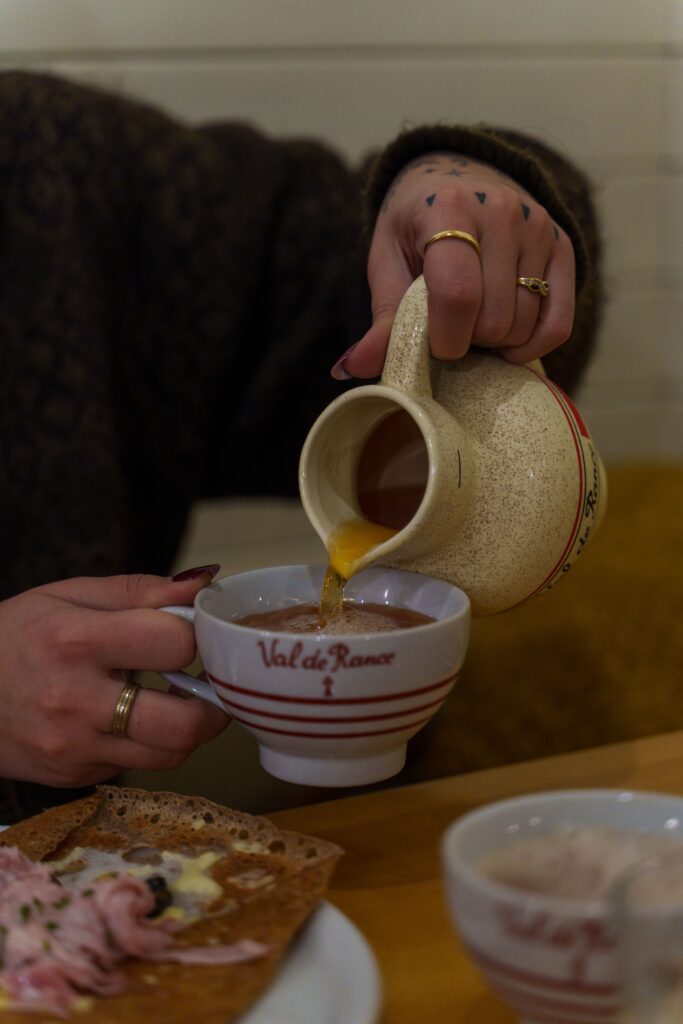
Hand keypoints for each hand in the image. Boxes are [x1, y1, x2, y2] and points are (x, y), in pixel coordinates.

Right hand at [0, 571, 228, 787]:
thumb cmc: (15, 635)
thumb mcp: (70, 594)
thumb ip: (142, 591)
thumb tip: (202, 584)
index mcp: (77, 642)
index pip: (175, 644)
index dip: (195, 636)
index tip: (191, 634)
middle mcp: (76, 702)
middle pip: (184, 723)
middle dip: (213, 703)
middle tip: (209, 683)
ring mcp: (75, 749)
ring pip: (169, 754)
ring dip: (188, 728)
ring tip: (176, 699)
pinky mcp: (74, 776)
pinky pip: (137, 765)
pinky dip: (149, 743)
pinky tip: (133, 718)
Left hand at [335, 152, 575, 378]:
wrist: (457, 175)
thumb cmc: (415, 226)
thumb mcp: (387, 262)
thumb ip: (382, 318)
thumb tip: (354, 368)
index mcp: (448, 209)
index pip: (458, 295)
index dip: (445, 339)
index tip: (434, 345)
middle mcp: (501, 212)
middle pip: (494, 320)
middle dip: (468, 341)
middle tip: (452, 327)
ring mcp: (538, 228)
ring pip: (524, 326)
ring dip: (497, 343)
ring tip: (475, 321)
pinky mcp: (564, 247)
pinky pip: (558, 324)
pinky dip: (532, 346)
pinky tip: (508, 341)